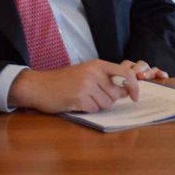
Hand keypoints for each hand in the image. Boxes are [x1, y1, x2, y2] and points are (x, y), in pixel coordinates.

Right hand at [8, 59, 166, 113]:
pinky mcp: (78, 99)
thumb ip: (106, 79)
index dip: (134, 86)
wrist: (39, 86)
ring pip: (106, 104)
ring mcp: (86, 86)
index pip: (125, 74)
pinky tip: (78, 103)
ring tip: (84, 98)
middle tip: (94, 96)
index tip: (134, 96)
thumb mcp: (86, 72)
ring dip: (98, 105)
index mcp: (98, 65)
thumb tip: (127, 90)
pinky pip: (94, 109)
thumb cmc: (64, 80)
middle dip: (109, 99)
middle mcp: (94, 73)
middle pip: (115, 94)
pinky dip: (88, 109)